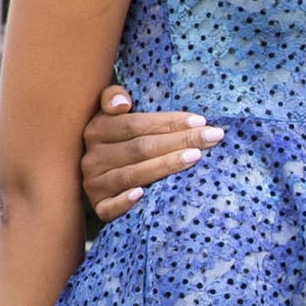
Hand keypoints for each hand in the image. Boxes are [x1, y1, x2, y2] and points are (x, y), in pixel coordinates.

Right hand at [81, 85, 222, 220]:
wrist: (102, 178)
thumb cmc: (122, 140)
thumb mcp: (115, 114)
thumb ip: (114, 97)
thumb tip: (122, 104)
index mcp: (97, 130)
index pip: (136, 124)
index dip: (169, 122)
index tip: (201, 121)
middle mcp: (92, 158)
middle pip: (140, 148)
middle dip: (180, 141)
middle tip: (212, 137)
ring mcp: (93, 184)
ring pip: (132, 174)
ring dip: (165, 165)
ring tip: (195, 156)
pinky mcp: (98, 207)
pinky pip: (110, 206)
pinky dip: (125, 201)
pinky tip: (143, 194)